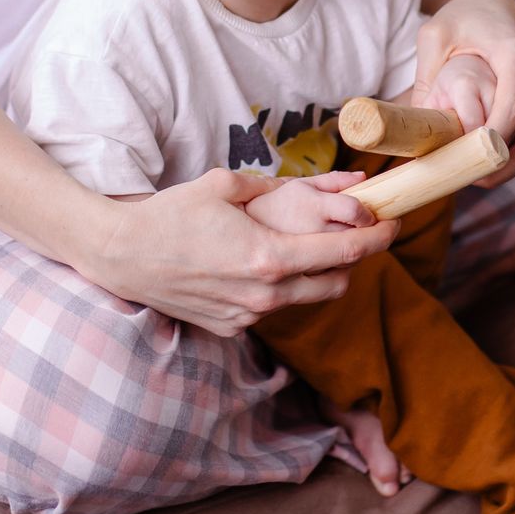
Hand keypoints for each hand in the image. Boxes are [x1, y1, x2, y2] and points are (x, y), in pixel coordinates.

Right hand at [87, 167, 398, 337]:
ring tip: (303, 247)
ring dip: (314, 276)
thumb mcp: (224, 185)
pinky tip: (258, 266)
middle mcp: (264, 294)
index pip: (344, 252)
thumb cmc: (170, 214)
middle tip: (353, 234)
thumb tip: (315, 184)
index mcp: (269, 256)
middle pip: (336, 284)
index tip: (392, 225)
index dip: (377, 238)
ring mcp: (247, 316)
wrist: (122, 255)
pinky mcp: (230, 328)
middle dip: (352, 260)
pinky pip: (271, 309)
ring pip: (304, 298)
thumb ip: (273, 186)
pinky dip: (278, 289)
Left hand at [412, 0, 514, 188]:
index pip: (511, 113)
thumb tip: (419, 126)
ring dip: (507, 165)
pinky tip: (484, 157)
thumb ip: (426, 79)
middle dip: (499, 169)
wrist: (494, 0)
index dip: (489, 147)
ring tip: (470, 174)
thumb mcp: (433, 38)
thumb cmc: (461, 16)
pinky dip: (514, 152)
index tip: (462, 166)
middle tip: (465, 183)